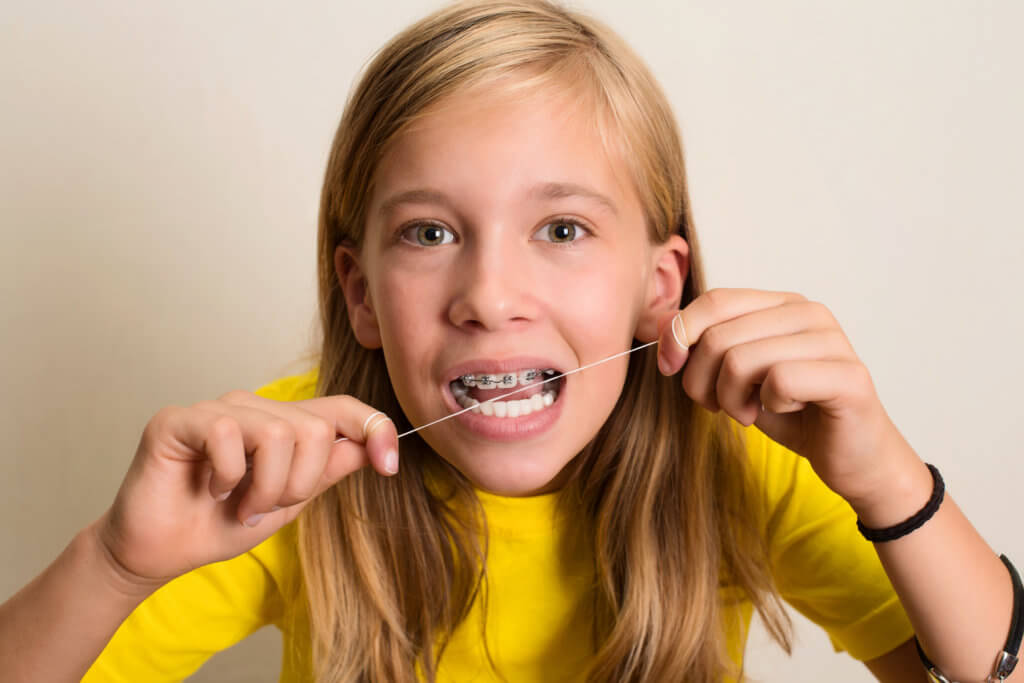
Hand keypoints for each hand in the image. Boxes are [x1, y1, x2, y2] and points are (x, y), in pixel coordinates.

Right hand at [94, 391, 397, 589]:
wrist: (159, 554)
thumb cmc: (219, 524)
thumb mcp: (288, 502)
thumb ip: (326, 470)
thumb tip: (372, 446)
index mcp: (282, 424)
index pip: (341, 408)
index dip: (374, 428)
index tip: (390, 466)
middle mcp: (252, 407)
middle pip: (314, 429)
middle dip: (298, 483)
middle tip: (265, 506)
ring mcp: (216, 409)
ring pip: (278, 433)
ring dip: (265, 488)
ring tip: (240, 504)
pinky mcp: (179, 419)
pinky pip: (228, 435)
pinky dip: (227, 477)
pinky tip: (209, 489)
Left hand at [655, 288, 920, 509]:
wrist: (850, 457)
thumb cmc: (793, 412)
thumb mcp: (737, 374)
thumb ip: (707, 344)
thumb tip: (665, 326)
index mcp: (781, 304)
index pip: (714, 300)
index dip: (679, 334)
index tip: (669, 367)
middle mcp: (809, 312)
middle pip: (719, 335)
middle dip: (701, 380)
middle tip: (719, 405)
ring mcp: (833, 340)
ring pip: (741, 360)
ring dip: (731, 399)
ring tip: (749, 411)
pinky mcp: (849, 376)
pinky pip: (778, 382)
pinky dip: (768, 405)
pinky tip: (783, 411)